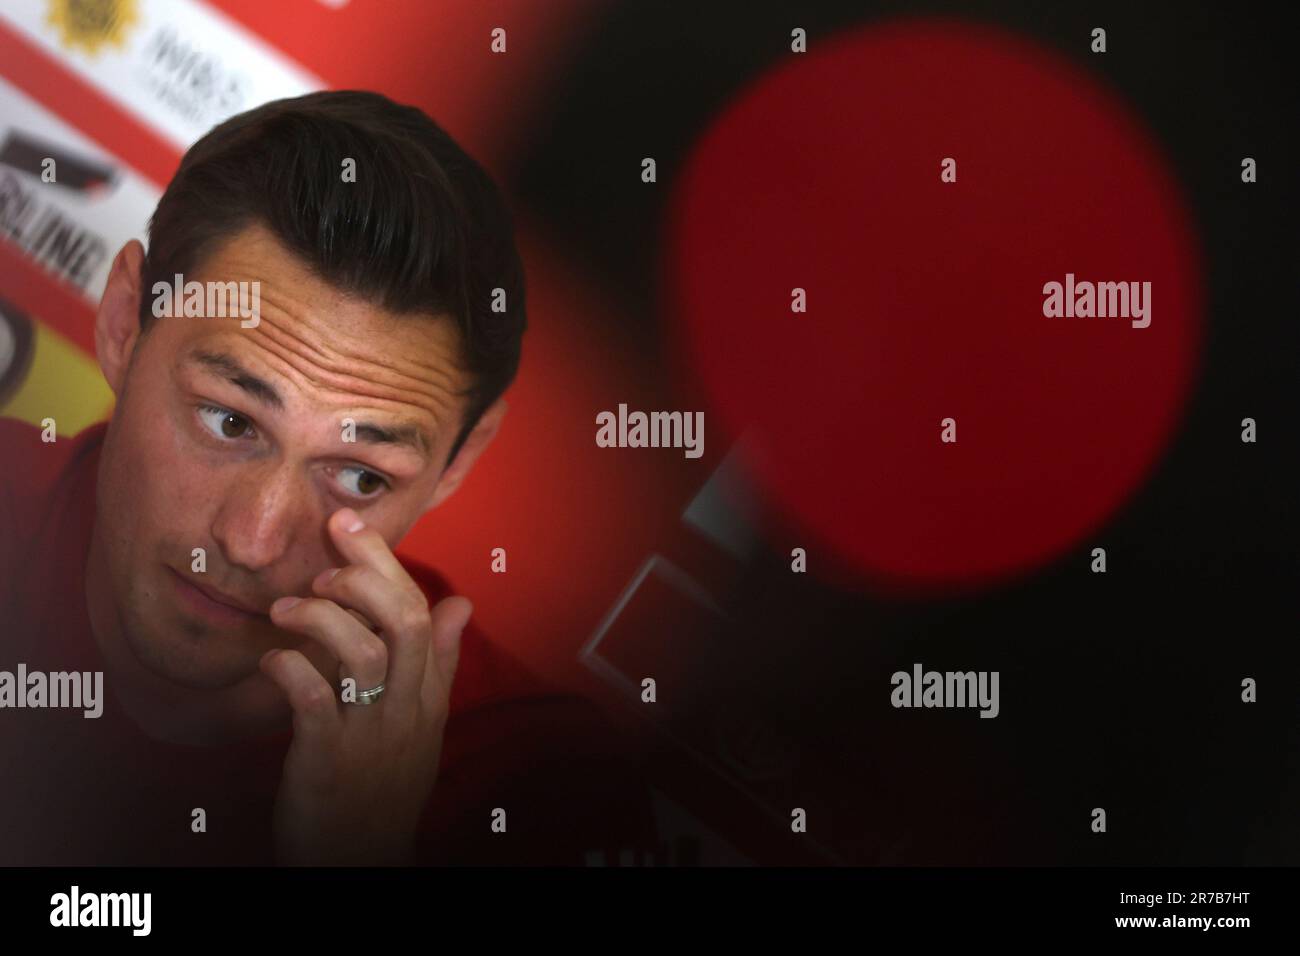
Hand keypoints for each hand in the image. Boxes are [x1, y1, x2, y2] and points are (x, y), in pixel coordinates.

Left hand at [259, 507, 469, 864]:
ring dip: (322, 617)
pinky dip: (290, 669)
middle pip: (405, 623)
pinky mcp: (327, 763)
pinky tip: (270, 659)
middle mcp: (405, 710)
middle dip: (367, 572)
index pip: (422, 615)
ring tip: (286, 606)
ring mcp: (369, 736)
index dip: (386, 564)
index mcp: (426, 697)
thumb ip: (439, 664)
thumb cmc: (384, 787)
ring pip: (364, 655)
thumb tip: (460, 604)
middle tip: (327, 548)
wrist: (362, 863)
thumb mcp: (423, 725)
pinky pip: (314, 703)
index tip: (348, 524)